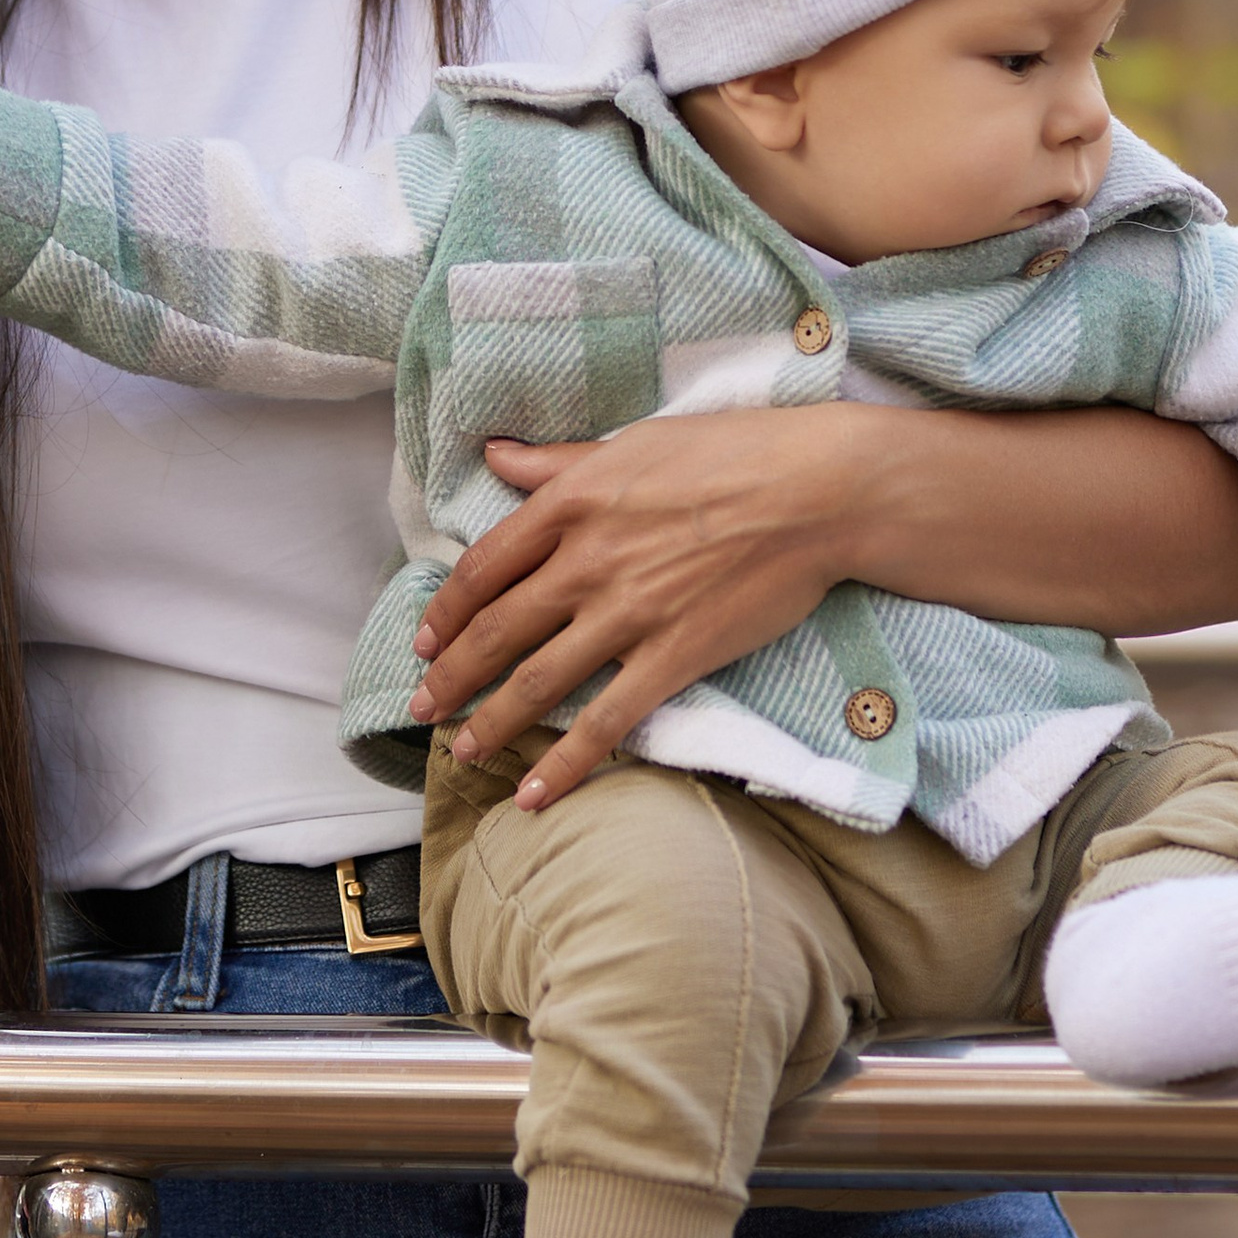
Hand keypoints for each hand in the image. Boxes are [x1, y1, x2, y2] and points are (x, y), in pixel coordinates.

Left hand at [409, 410, 859, 810]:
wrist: (816, 493)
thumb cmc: (733, 452)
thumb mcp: (632, 442)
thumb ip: (558, 461)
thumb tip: (494, 453)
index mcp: (570, 504)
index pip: (484, 568)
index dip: (446, 611)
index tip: (425, 638)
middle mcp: (586, 562)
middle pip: (496, 631)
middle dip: (449, 676)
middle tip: (422, 706)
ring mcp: (627, 614)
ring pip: (537, 682)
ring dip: (490, 723)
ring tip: (462, 751)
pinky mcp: (672, 657)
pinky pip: (605, 722)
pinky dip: (565, 764)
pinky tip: (534, 794)